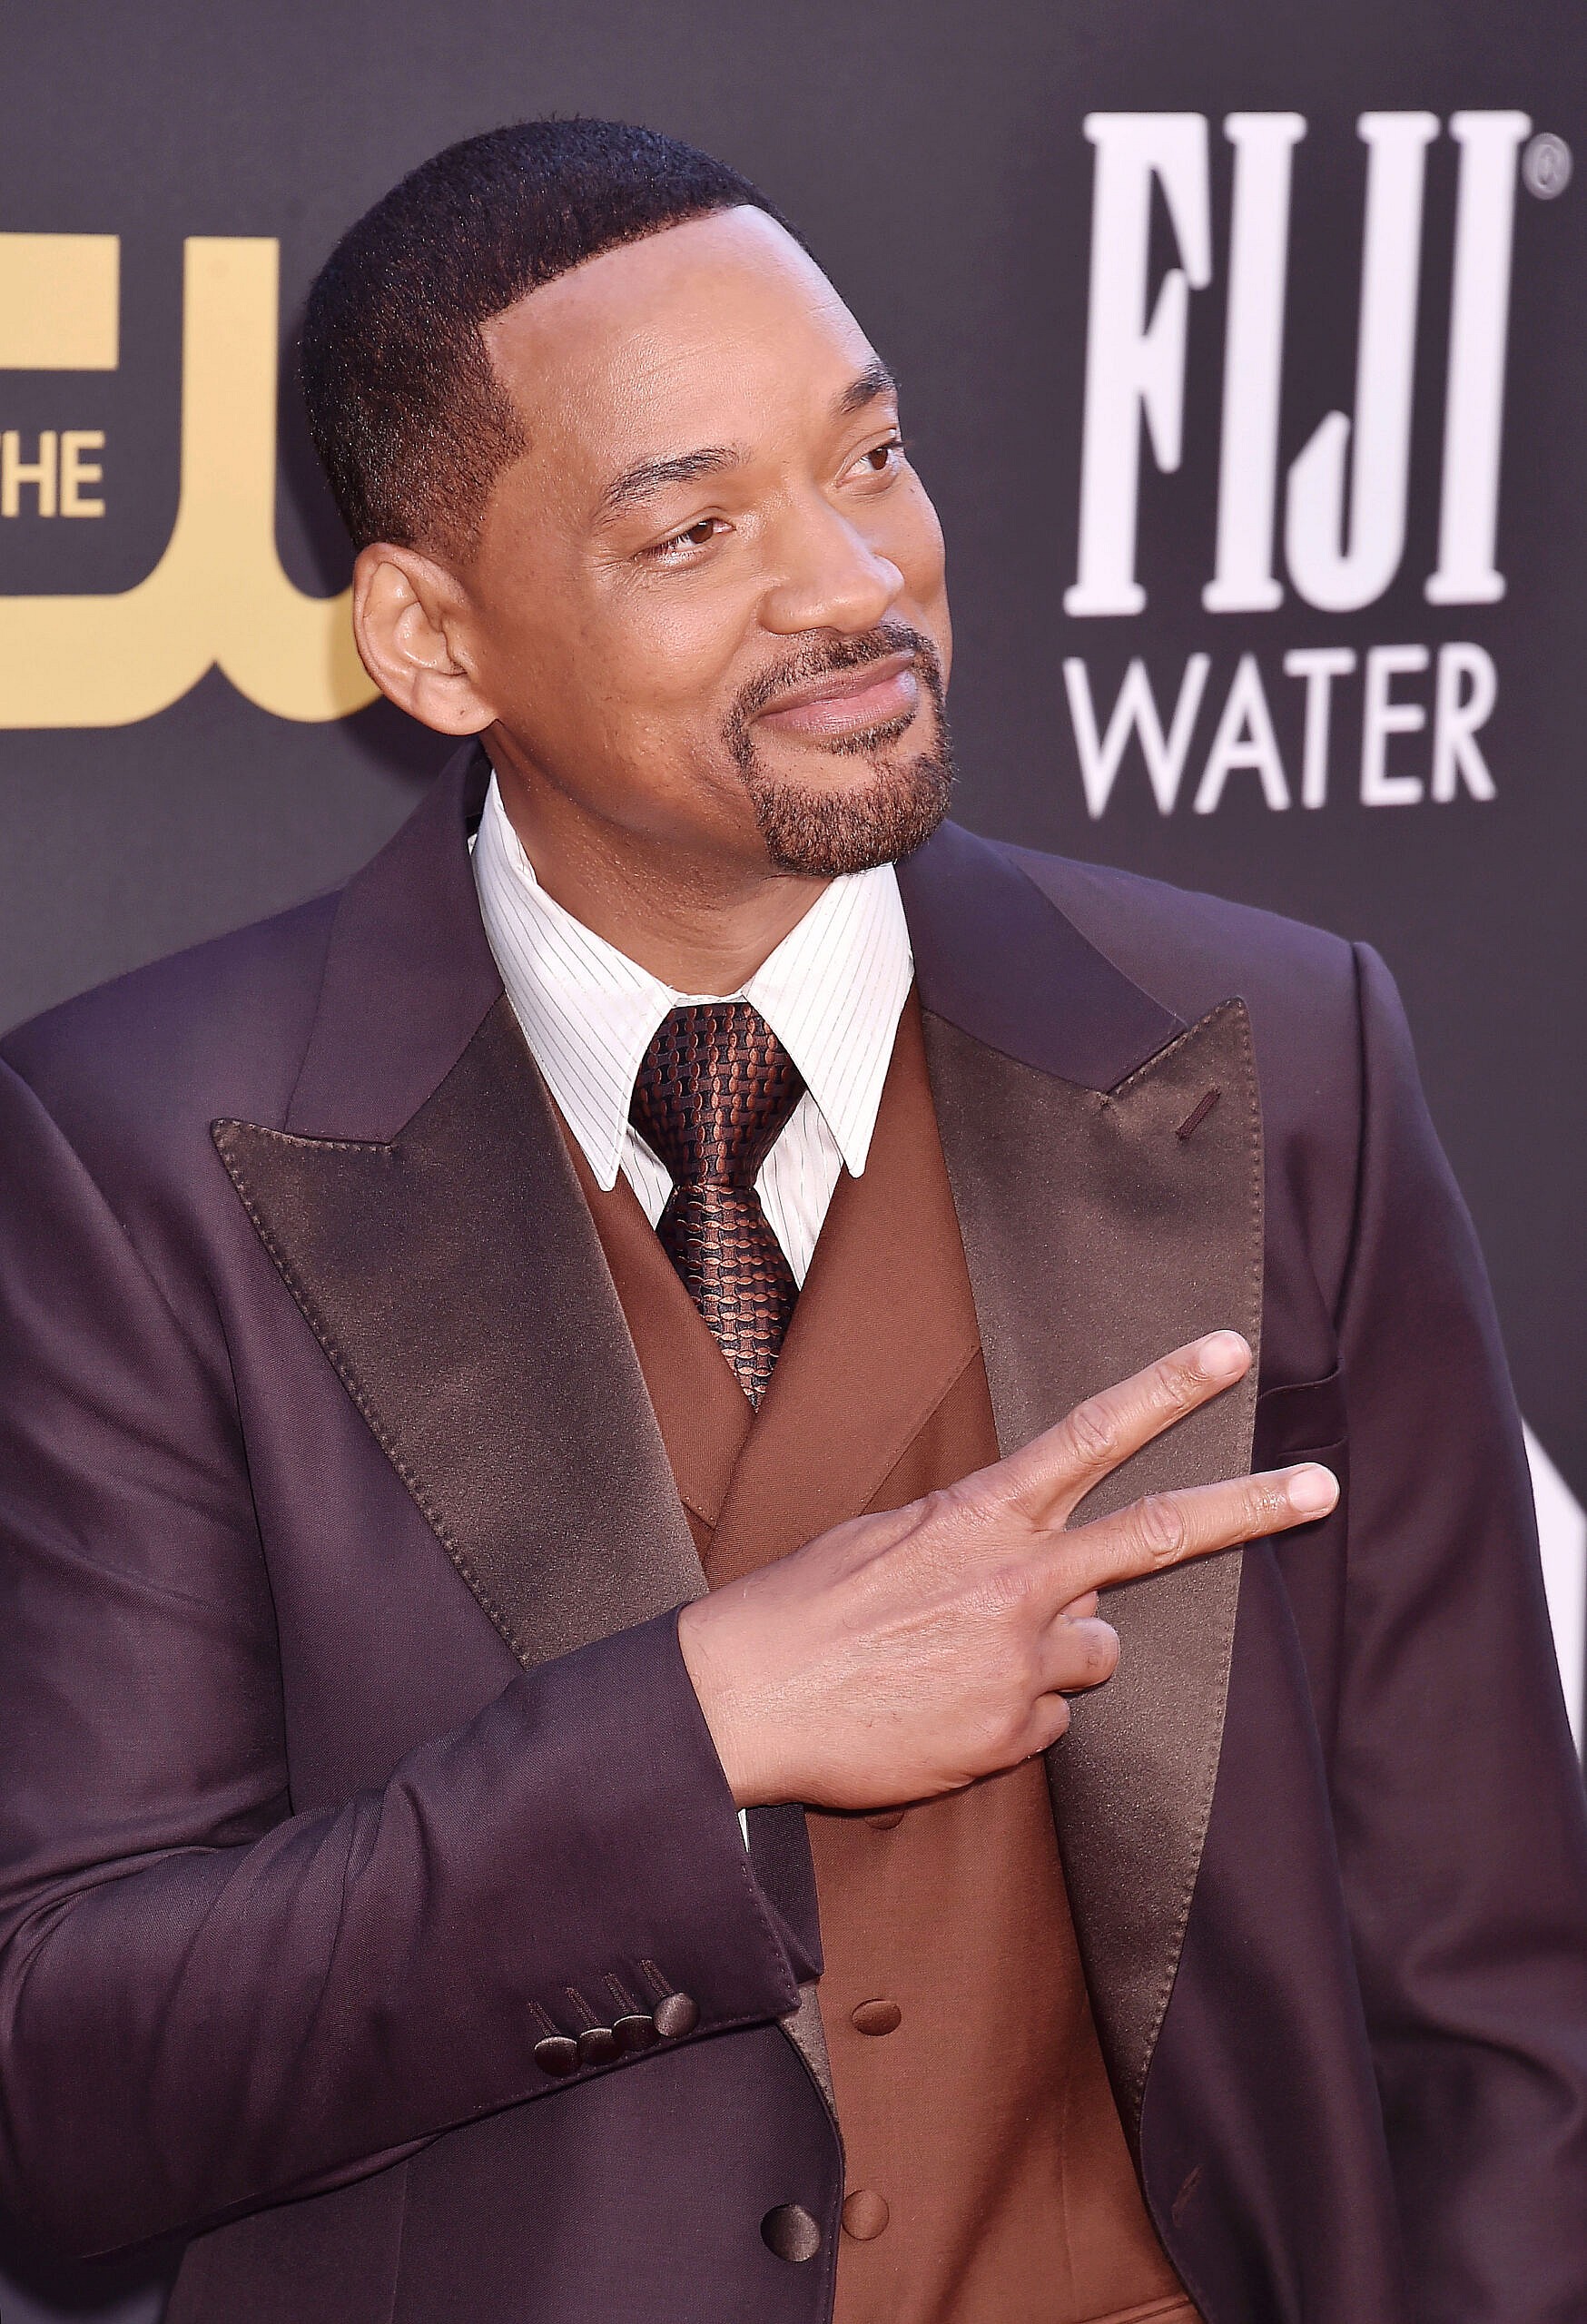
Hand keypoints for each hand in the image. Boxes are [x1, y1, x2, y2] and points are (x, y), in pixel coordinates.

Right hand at [677, 1331, 1335, 1809]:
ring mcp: (1023, 1663)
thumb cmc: (802, 1612)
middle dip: (1252, 1508)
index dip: (1167, 1390)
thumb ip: (973, 1538)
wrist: (740, 1704)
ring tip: (963, 1663)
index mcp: (981, 1516)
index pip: (1091, 1435)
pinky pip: (1049, 1726)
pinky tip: (942, 1713)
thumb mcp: (882, 1540)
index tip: (1228, 1351)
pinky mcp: (1011, 1737)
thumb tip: (1032, 1557)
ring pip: (1096, 1651)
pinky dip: (1011, 1719)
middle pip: (1159, 1535)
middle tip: (1323, 1487)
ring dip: (1056, 1655)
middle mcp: (1018, 1581)